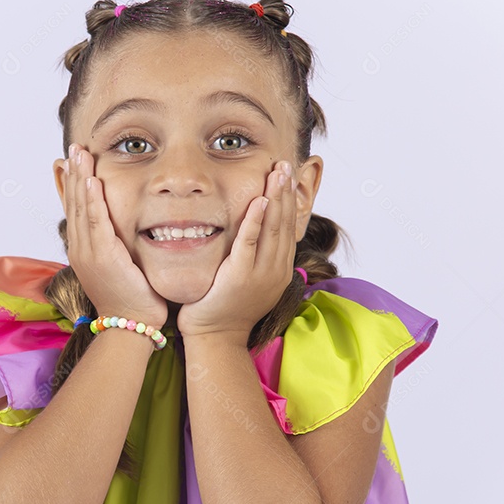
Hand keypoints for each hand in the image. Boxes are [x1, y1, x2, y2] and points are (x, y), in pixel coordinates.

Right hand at [62, 143, 167, 327]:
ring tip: (80, 154)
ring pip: (82, 208)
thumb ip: (117, 248)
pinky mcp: (103, 257)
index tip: (73, 162)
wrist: (129, 327)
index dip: (73, 184)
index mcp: (84, 251)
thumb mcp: (120, 269)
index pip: (76, 210)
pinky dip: (93, 200)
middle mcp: (81, 249)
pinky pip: (97, 222)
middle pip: (75, 204)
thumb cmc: (131, 301)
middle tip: (74, 148)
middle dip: (74, 174)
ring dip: (81, 178)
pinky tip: (93, 180)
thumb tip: (122, 233)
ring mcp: (89, 253)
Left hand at [177, 161, 297, 341]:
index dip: (288, 201)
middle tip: (285, 165)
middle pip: (284, 223)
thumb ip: (254, 259)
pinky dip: (257, 220)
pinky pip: (250, 242)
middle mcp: (275, 270)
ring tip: (278, 173)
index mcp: (279, 270)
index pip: (288, 228)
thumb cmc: (224, 309)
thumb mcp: (247, 281)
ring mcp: (261, 273)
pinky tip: (261, 200)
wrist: (215, 337)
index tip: (287, 177)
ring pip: (273, 228)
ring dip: (276, 197)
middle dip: (285, 192)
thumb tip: (254, 236)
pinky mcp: (241, 275)